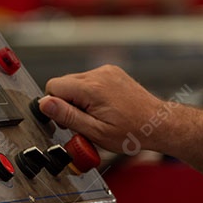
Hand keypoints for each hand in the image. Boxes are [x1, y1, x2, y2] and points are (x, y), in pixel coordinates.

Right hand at [39, 65, 167, 154]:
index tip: (66, 120)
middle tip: (82, 122)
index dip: (55, 106)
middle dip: (67, 103)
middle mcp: (99, 74)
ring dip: (79, 99)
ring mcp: (107, 71)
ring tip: (96, 116)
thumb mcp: (95, 131)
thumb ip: (67, 116)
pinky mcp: (113, 72)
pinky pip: (90, 80)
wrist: (157, 124)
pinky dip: (91, 94)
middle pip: (64, 83)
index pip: (53, 86)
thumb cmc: (132, 132)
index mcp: (92, 87)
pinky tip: (104, 108)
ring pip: (76, 82)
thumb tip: (44, 104)